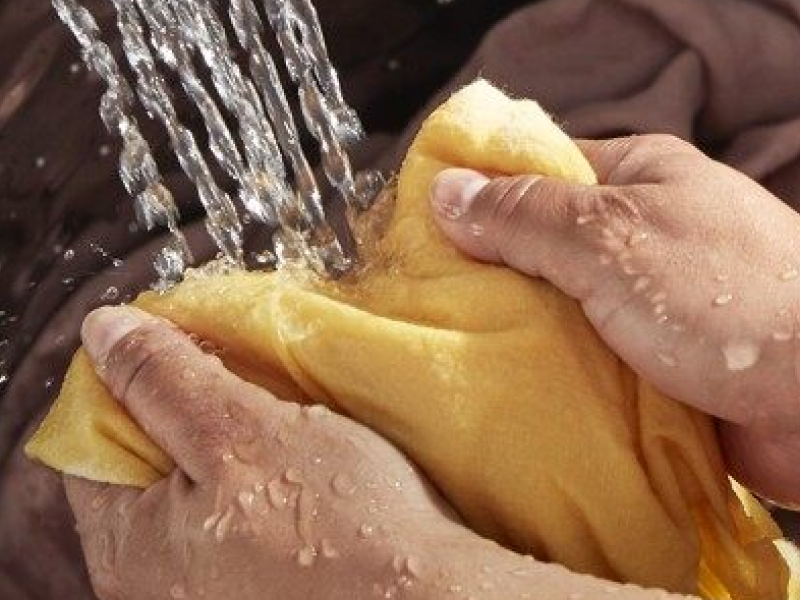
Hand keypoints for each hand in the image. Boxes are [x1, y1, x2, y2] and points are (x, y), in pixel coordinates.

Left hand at [65, 305, 456, 599]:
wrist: (429, 599)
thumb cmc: (335, 521)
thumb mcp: (240, 432)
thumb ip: (164, 381)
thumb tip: (101, 331)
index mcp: (129, 550)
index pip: (88, 444)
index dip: (127, 382)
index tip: (178, 347)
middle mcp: (156, 584)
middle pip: (144, 466)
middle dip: (184, 408)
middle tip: (236, 373)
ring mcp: (209, 590)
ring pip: (197, 487)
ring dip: (228, 440)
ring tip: (272, 410)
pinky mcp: (258, 588)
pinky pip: (236, 515)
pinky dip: (257, 475)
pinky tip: (297, 460)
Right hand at [430, 134, 799, 507]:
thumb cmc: (730, 300)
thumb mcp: (610, 240)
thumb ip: (524, 216)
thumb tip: (446, 193)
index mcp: (637, 177)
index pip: (537, 169)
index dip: (479, 194)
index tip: (423, 227)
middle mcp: (640, 232)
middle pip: (540, 242)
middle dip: (491, 271)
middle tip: (431, 297)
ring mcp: (645, 297)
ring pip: (557, 304)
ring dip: (518, 327)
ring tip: (459, 343)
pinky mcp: (650, 358)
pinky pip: (580, 354)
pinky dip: (549, 367)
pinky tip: (509, 380)